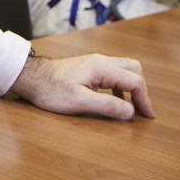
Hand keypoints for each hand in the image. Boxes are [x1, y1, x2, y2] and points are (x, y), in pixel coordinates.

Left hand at [9, 53, 153, 120]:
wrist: (31, 77)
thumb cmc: (52, 90)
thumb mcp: (80, 102)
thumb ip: (107, 106)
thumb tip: (131, 112)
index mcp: (102, 68)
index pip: (135, 81)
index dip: (144, 100)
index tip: (147, 117)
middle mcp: (102, 61)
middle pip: (134, 69)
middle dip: (142, 90)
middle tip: (143, 110)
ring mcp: (95, 63)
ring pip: (124, 70)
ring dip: (131, 88)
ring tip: (132, 108)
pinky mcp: (89, 68)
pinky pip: (113, 74)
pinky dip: (121, 87)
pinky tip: (115, 101)